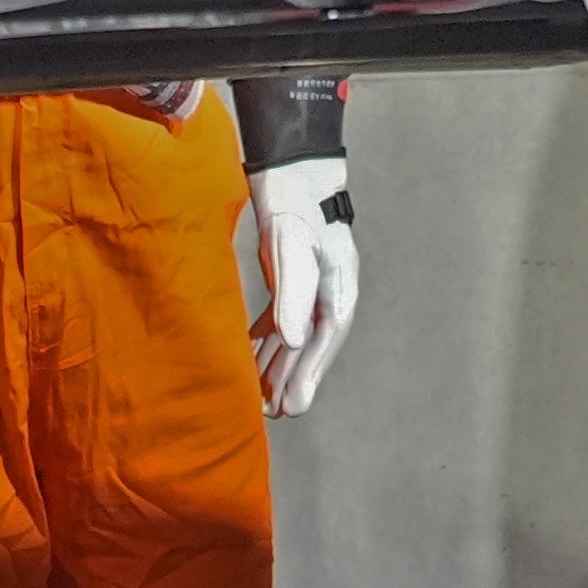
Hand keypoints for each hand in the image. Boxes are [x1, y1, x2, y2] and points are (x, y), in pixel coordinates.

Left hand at [247, 161, 360, 416]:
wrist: (290, 173)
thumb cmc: (296, 208)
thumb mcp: (295, 249)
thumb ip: (294, 293)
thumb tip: (294, 339)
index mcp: (337, 291)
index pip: (324, 343)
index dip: (308, 377)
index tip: (293, 409)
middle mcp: (327, 295)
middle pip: (309, 346)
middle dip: (290, 380)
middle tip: (271, 414)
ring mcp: (309, 288)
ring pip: (293, 336)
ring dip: (276, 365)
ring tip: (259, 396)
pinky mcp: (290, 279)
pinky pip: (279, 318)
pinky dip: (265, 339)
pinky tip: (250, 355)